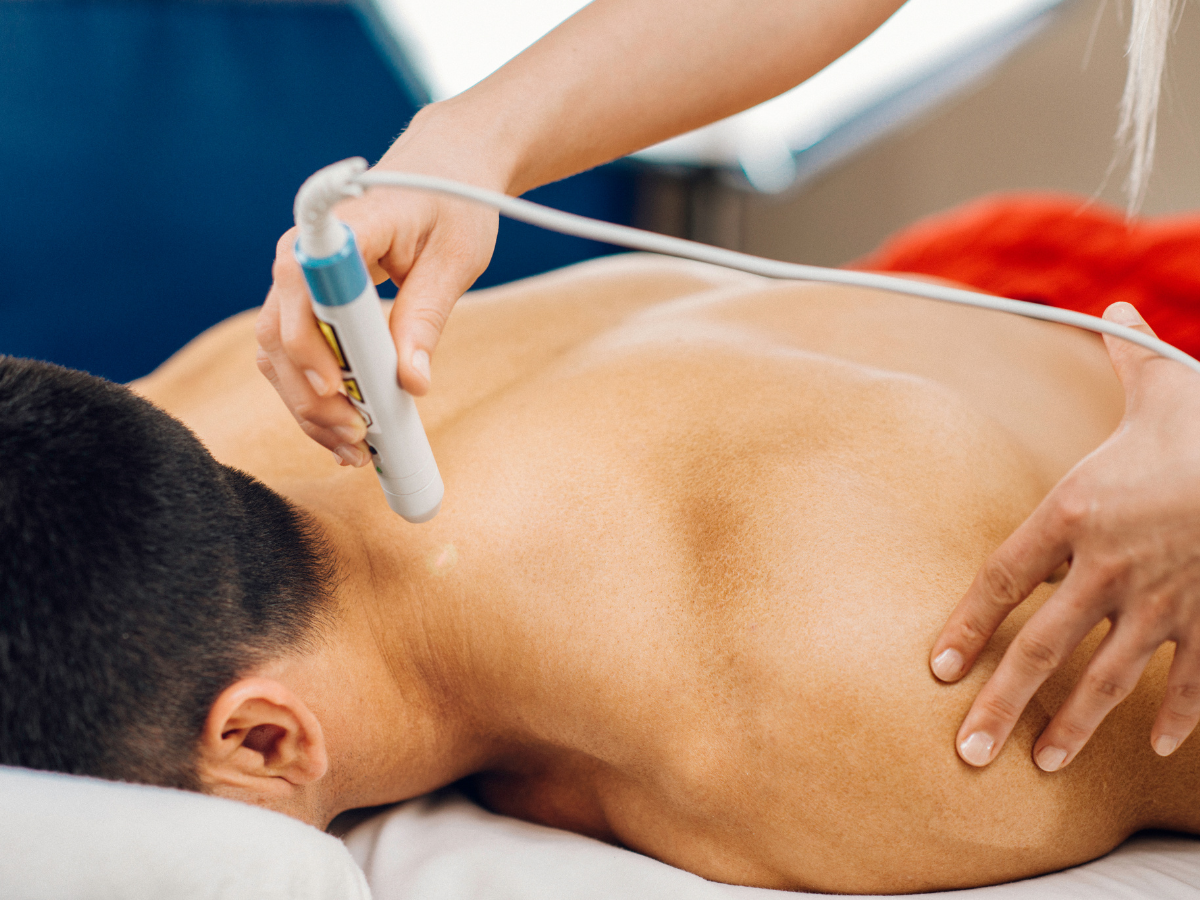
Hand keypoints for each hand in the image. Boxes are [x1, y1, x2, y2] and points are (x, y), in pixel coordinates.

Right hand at [255, 105, 501, 466]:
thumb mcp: (453, 260)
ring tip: (354, 449)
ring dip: (309, 407)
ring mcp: (297, 280)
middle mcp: (302, 254)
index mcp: (338, 229)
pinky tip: (344, 432)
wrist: (443, 169)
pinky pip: (294, 355)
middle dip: (312, 397)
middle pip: (280, 335)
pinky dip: (313, 397)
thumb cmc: (452, 205)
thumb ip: (426, 316)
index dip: (311, 346)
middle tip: (358, 438)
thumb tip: (412, 382)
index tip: (339, 391)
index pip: (301, 290)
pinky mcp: (306, 302)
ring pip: (278, 355)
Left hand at [930, 301, 1199, 770]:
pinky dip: (1180, 713)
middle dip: (1003, 704)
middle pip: (1041, 648)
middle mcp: (1106, 566)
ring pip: (1107, 677)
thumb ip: (1122, 354)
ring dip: (1074, 724)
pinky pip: (1193, 677)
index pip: (1001, 579)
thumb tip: (1108, 309)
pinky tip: (1156, 745)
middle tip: (969, 753)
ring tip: (1043, 764)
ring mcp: (1162, 600)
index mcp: (1074, 512)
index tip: (938, 669)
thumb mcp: (1163, 382)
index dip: (966, 625)